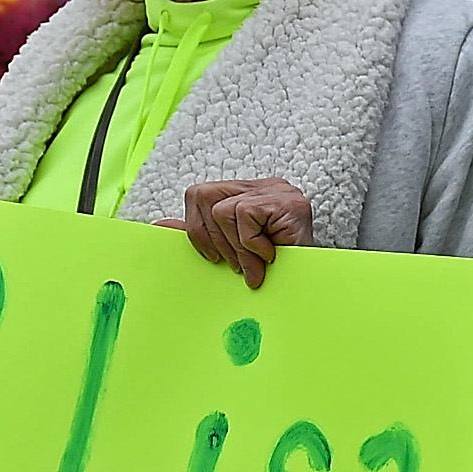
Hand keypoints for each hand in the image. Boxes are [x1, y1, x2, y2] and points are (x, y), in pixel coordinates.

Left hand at [171, 178, 312, 288]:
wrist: (312, 286)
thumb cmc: (275, 270)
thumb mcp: (231, 249)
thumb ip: (201, 234)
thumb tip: (161, 226)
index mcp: (247, 193)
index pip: (200, 195)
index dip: (197, 229)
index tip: (215, 258)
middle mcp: (262, 185)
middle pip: (203, 196)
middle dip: (213, 240)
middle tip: (237, 265)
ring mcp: (276, 190)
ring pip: (222, 211)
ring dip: (237, 247)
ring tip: (256, 264)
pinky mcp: (286, 201)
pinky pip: (245, 215)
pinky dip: (252, 243)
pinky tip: (271, 254)